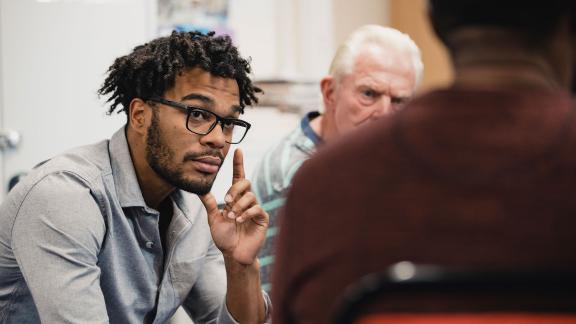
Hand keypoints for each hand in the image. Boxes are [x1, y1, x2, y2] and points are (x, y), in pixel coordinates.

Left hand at [199, 149, 268, 264]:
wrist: (233, 255)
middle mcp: (246, 201)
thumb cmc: (225, 238)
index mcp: (235, 198)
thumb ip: (209, 204)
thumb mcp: (213, 219)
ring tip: (231, 217)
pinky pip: (256, 208)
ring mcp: (255, 209)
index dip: (238, 163)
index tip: (238, 150)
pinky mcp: (262, 218)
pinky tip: (238, 220)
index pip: (238, 177)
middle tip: (226, 200)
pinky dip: (245, 213)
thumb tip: (199, 189)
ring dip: (238, 205)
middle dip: (235, 189)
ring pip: (250, 196)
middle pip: (245, 182)